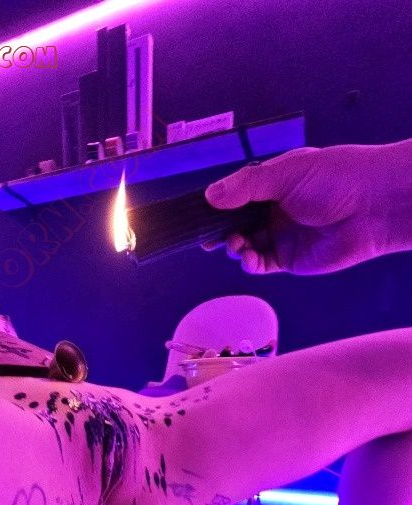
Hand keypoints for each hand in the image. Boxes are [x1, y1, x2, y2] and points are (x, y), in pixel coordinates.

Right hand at [204, 143, 406, 274]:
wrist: (373, 206)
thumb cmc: (332, 179)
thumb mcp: (284, 173)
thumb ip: (245, 186)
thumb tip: (209, 197)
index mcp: (273, 183)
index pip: (236, 195)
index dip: (217, 206)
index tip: (199, 215)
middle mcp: (274, 210)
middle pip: (236, 223)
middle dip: (221, 230)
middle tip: (209, 236)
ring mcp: (281, 236)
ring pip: (245, 245)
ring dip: (234, 247)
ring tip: (236, 244)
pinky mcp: (289, 260)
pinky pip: (261, 264)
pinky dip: (249, 263)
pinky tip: (247, 256)